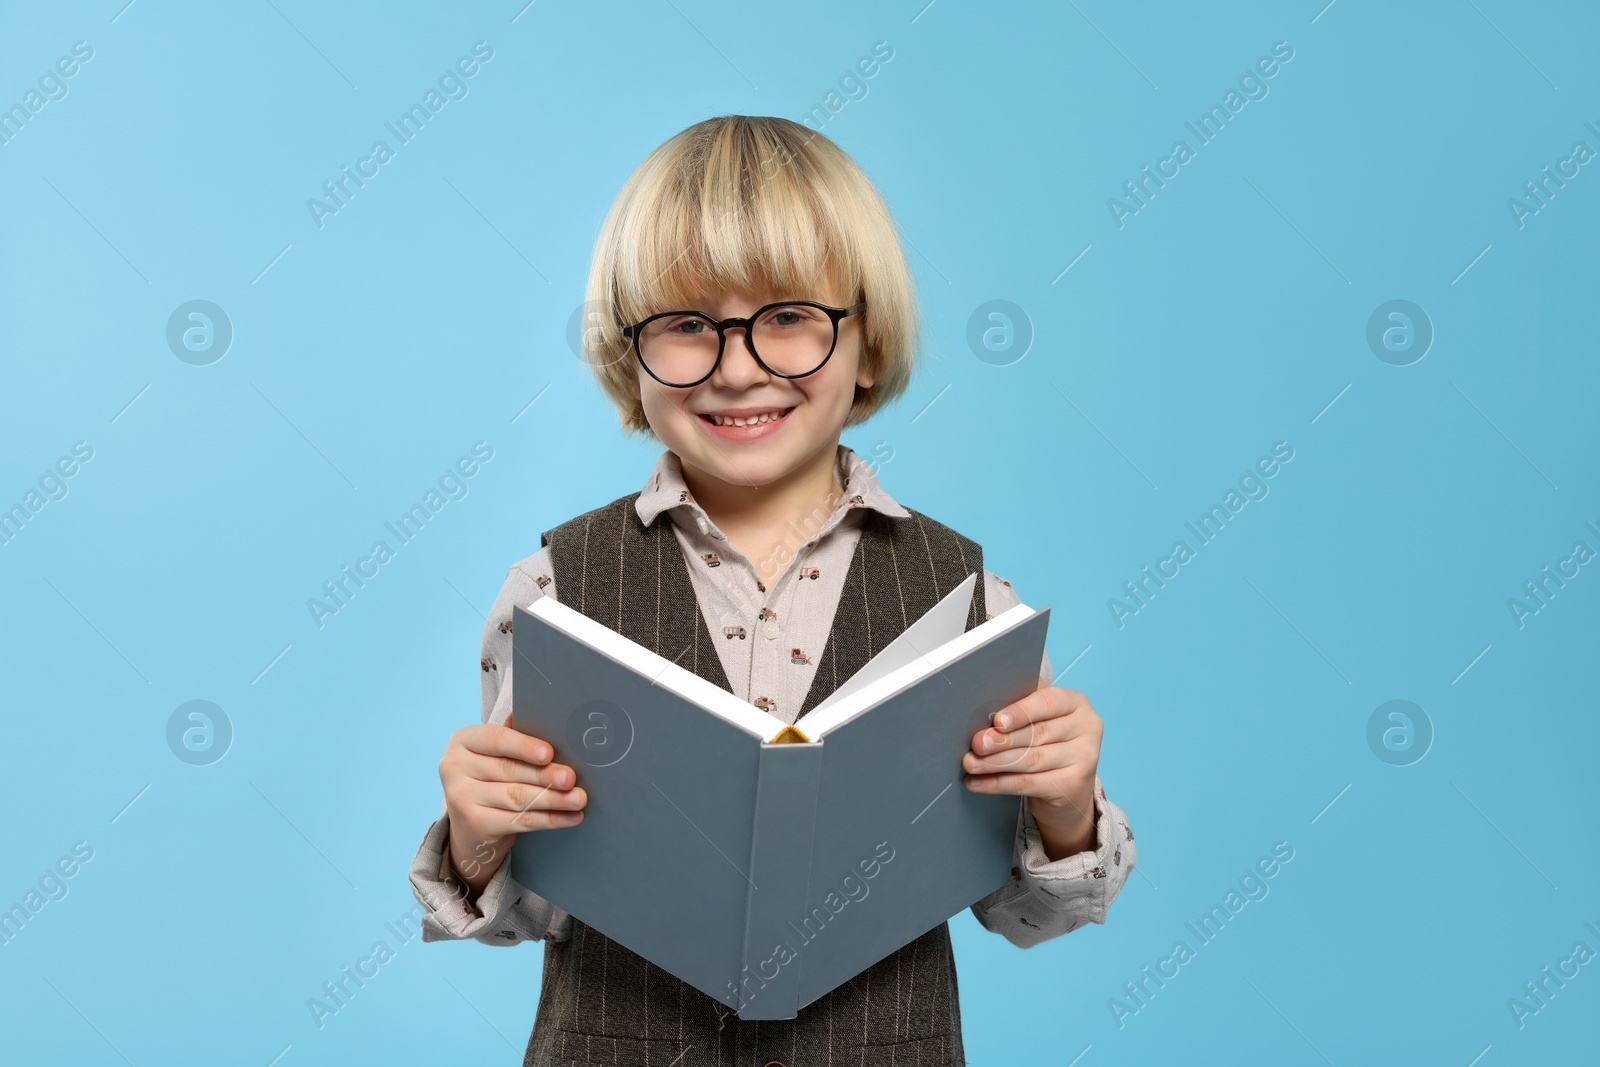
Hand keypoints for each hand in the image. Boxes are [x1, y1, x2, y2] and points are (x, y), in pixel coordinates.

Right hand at [438, 723, 586, 895]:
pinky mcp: (474, 825)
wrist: (469, 828)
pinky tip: (570, 817)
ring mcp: (460, 798)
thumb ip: (516, 738)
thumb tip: (551, 722)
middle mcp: (454, 767)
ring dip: (552, 799)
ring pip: (517, 797)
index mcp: (463, 741)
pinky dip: (549, 819)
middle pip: (508, 770)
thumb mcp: (494, 755)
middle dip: (545, 775)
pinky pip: (520, 821)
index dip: (524, 746)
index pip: (496, 739)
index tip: (549, 753)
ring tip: (578, 798)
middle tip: (571, 778)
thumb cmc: (490, 779)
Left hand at [962, 679, 1101, 860]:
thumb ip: (1020, 714)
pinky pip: (1028, 784)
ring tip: (970, 763)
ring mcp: (1085, 758)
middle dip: (1002, 740)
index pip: (1048, 702)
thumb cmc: (1047, 743)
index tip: (998, 721)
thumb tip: (985, 719)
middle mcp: (1087, 728)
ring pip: (1031, 760)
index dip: (1021, 711)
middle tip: (977, 744)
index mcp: (1076, 703)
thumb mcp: (1041, 720)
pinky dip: (998, 783)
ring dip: (995, 763)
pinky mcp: (1073, 786)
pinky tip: (977, 782)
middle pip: (1038, 733)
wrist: (1069, 787)